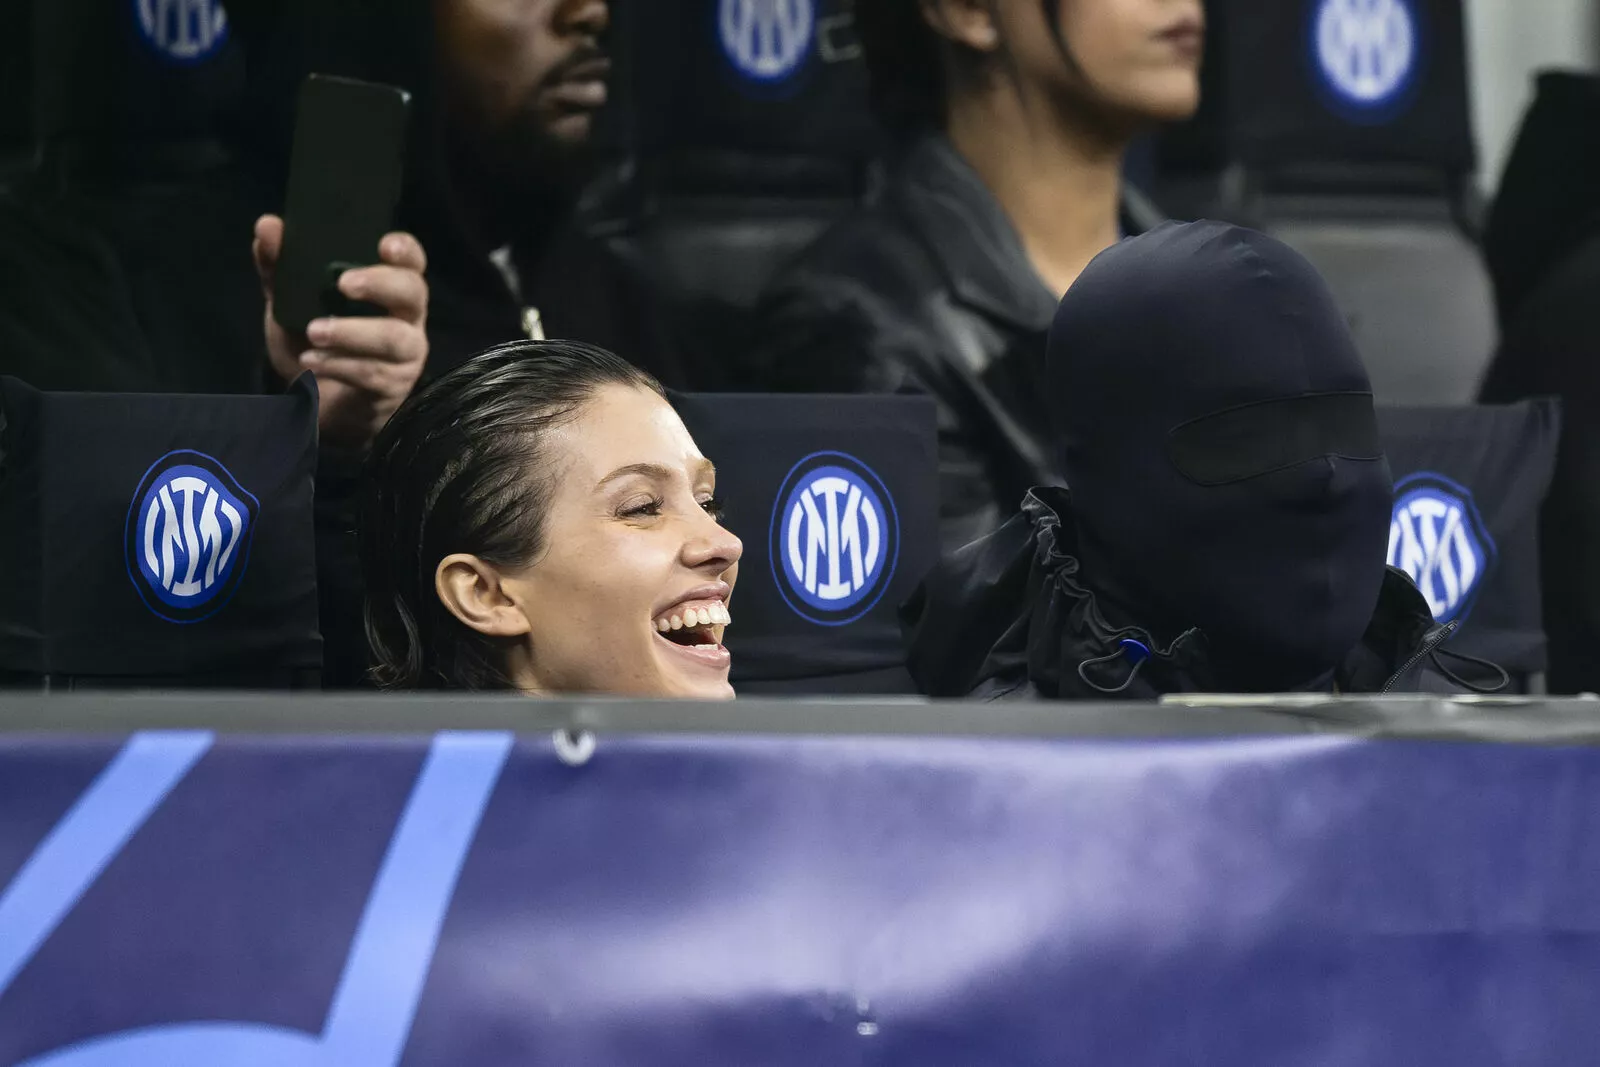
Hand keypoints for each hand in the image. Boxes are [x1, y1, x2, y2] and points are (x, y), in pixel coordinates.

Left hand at [254, 215, 429, 450]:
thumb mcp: (291, 301)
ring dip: (352, 332)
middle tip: (343, 283)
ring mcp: (406, 355)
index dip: (406, 251)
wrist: (312, 400)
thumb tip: (267, 225)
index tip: (384, 245)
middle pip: (413, 293)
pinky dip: (339, 365)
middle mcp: (407, 319)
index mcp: (389, 290)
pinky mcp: (393, 387)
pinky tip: (310, 361)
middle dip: (381, 284)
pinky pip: (372, 373)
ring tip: (314, 331)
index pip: (412, 262)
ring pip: (394, 337)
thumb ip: (280, 266)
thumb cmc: (312, 341)